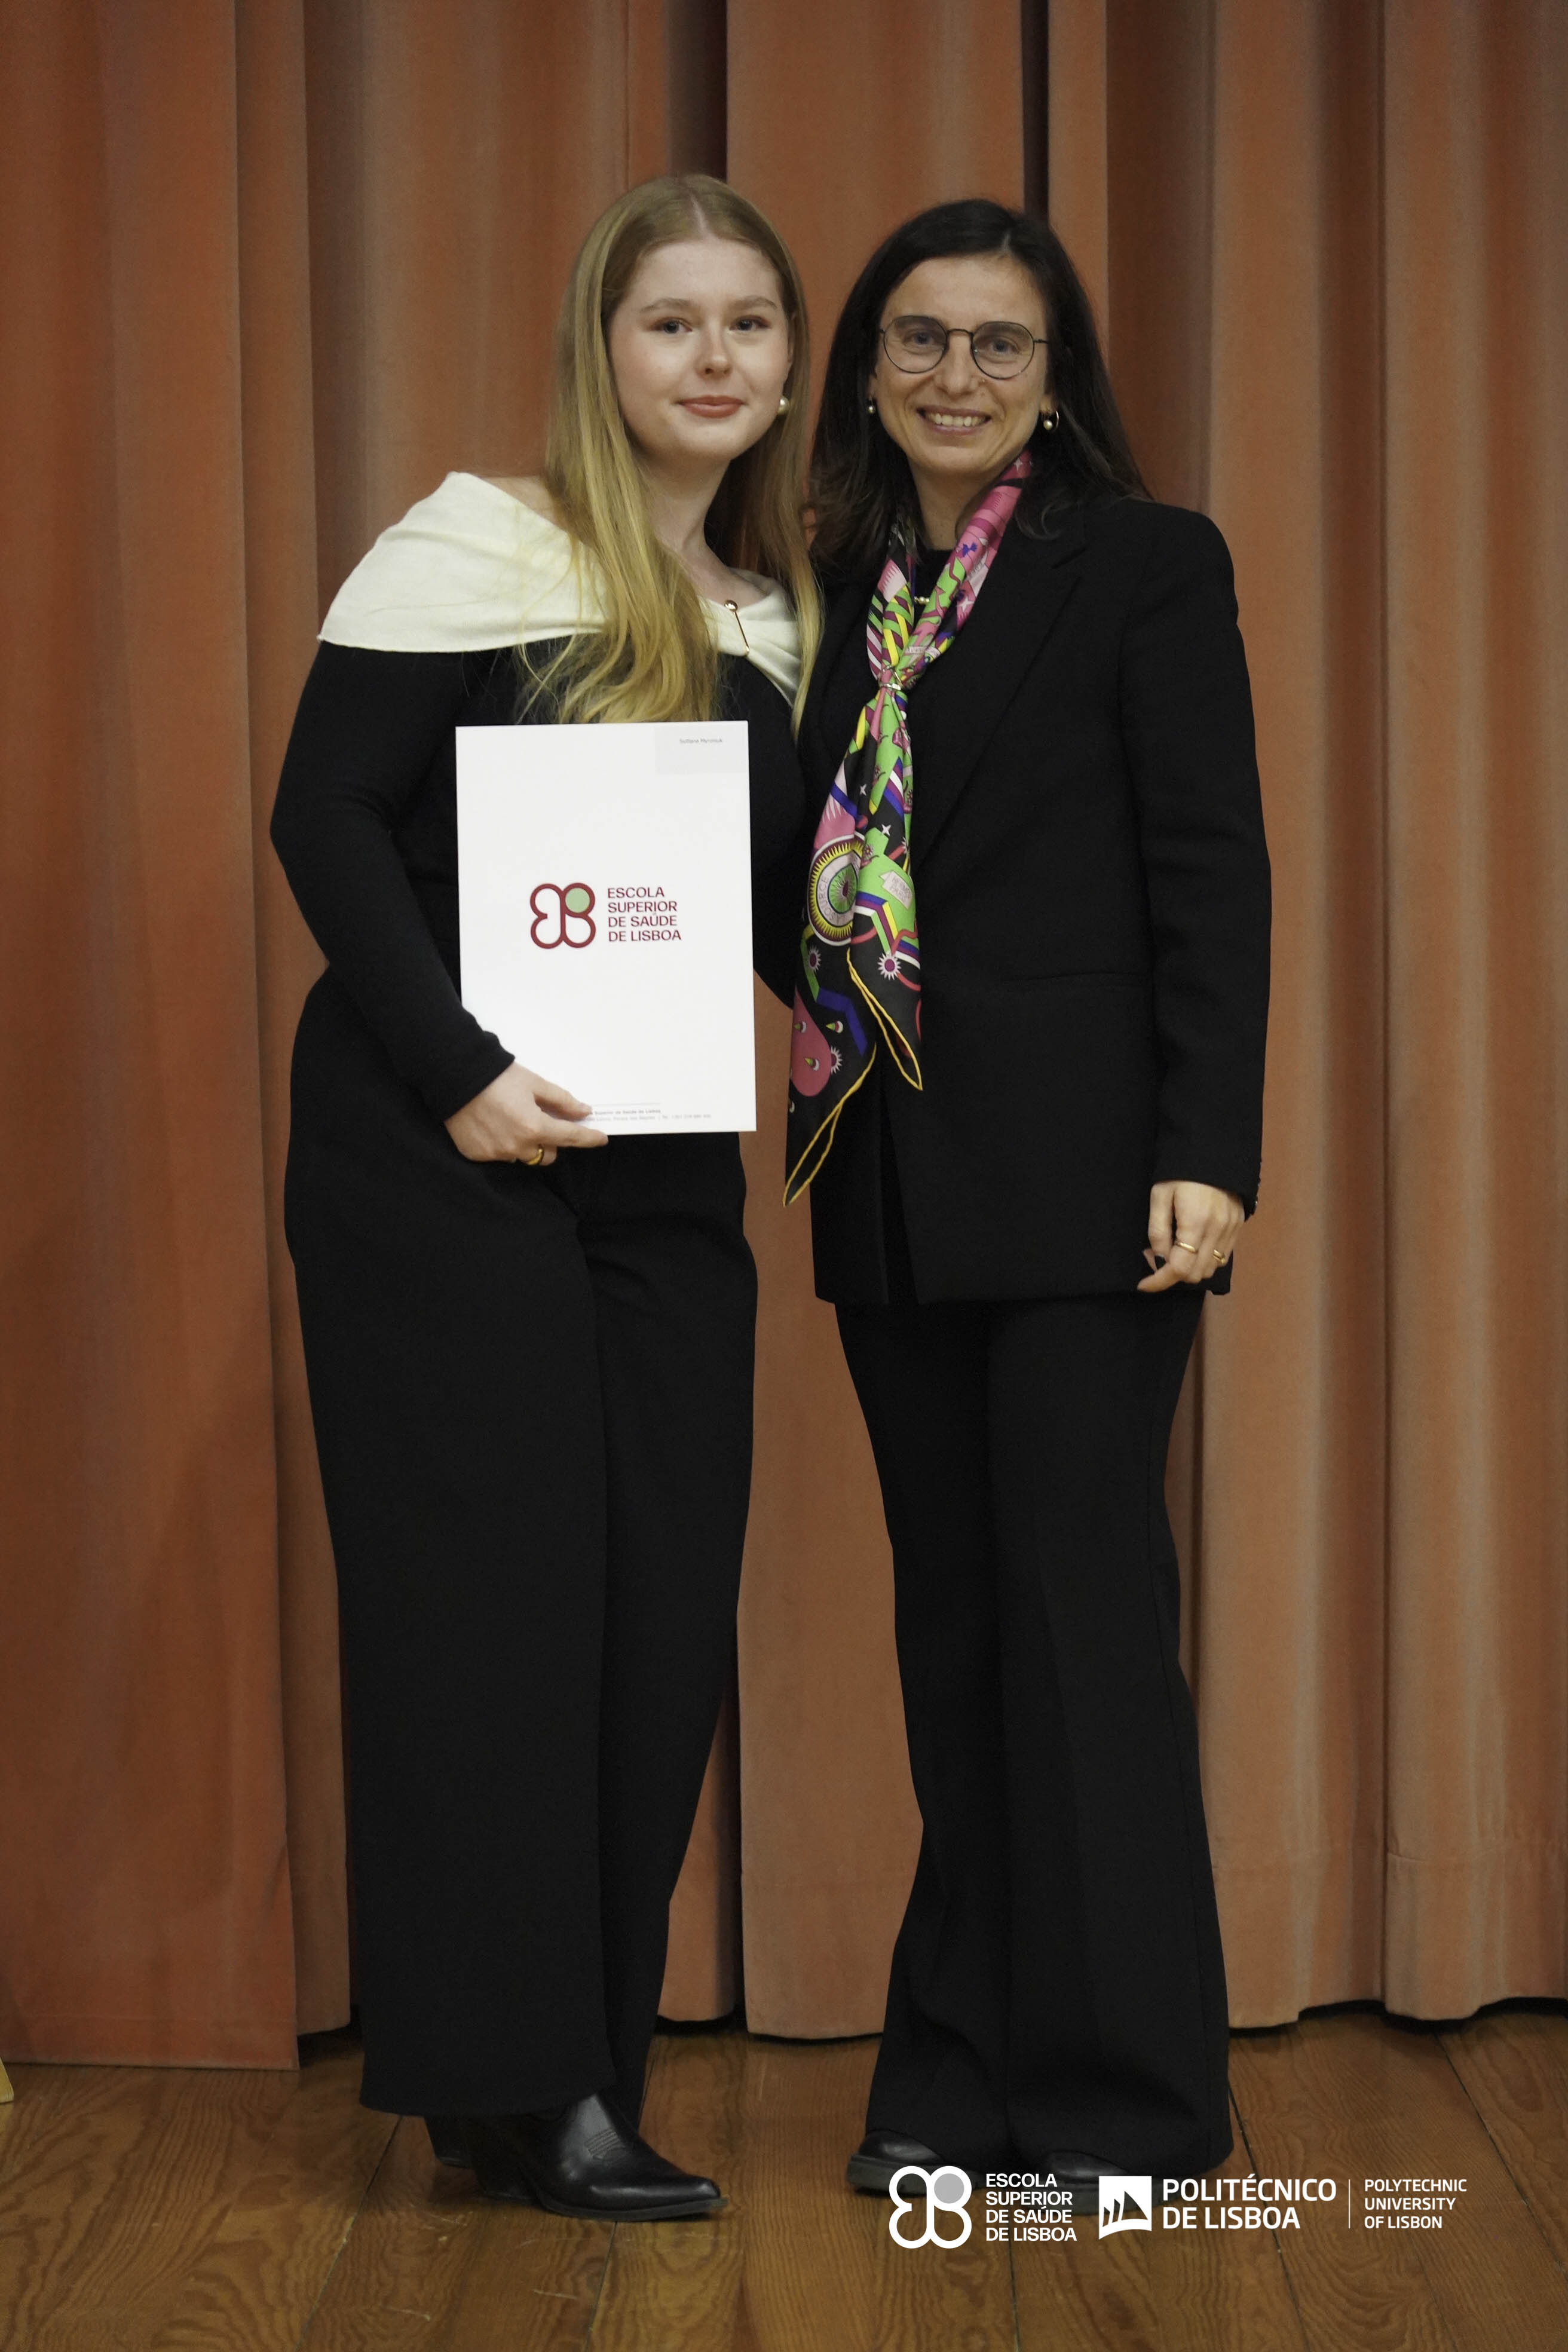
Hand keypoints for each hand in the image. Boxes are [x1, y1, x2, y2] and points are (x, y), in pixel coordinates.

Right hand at [444, 1063, 605, 1165]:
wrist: (454, 1076)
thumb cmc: (495, 1077)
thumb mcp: (534, 1083)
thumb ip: (561, 1101)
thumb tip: (583, 1111)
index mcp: (534, 1127)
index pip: (570, 1138)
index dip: (588, 1138)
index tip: (600, 1138)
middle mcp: (517, 1146)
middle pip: (547, 1155)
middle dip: (549, 1141)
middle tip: (540, 1121)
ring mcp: (497, 1153)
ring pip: (523, 1157)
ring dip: (525, 1144)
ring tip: (512, 1121)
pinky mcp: (478, 1155)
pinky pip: (500, 1155)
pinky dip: (503, 1144)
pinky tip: (495, 1125)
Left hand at [1138, 1180, 1243, 1290]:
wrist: (1213, 1150)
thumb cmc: (1180, 1171)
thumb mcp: (1160, 1196)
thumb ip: (1157, 1230)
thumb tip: (1157, 1259)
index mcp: (1195, 1223)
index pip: (1179, 1268)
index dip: (1159, 1281)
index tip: (1144, 1284)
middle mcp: (1217, 1231)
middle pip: (1195, 1274)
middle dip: (1172, 1274)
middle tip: (1155, 1256)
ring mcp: (1231, 1229)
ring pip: (1210, 1269)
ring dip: (1190, 1269)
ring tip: (1173, 1250)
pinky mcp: (1238, 1226)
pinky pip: (1222, 1257)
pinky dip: (1205, 1260)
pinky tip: (1192, 1246)